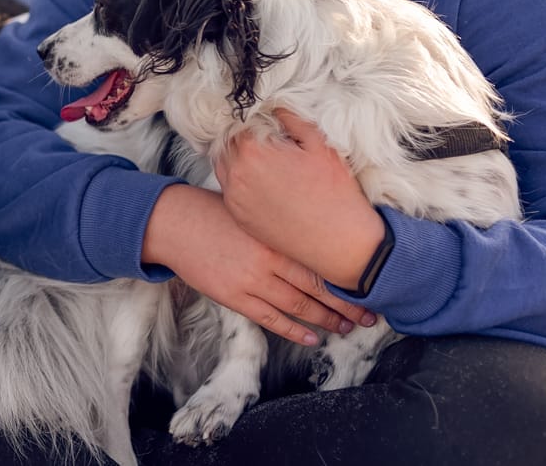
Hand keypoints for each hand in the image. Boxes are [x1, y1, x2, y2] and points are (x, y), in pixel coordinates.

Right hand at [144, 184, 374, 345]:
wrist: (174, 223)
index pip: (322, 262)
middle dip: (347, 305)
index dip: (349, 279)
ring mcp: (251, 281)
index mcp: (276, 235)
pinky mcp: (233, 297)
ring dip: (326, 321)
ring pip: (298, 307)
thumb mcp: (253, 209)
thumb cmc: (212, 210)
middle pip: (318, 288)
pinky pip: (270, 319)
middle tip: (371, 316)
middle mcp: (268, 260)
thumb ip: (282, 223)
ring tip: (346, 328)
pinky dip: (293, 331)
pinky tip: (311, 338)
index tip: (371, 287)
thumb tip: (316, 230)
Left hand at [215, 109, 385, 289]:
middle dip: (242, 137)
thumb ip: (291, 119)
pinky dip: (238, 180)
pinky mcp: (237, 216)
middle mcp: (236, 173)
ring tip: (262, 160)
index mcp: (252, 150)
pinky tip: (260, 182)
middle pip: (226, 142)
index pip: (237, 122)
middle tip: (264, 140)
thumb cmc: (334, 191)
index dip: (252, 119)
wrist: (339, 241)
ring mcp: (234, 197)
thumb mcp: (319, 145)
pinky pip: (228, 188)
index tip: (266, 123)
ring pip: (223, 165)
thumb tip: (274, 106)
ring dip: (236, 158)